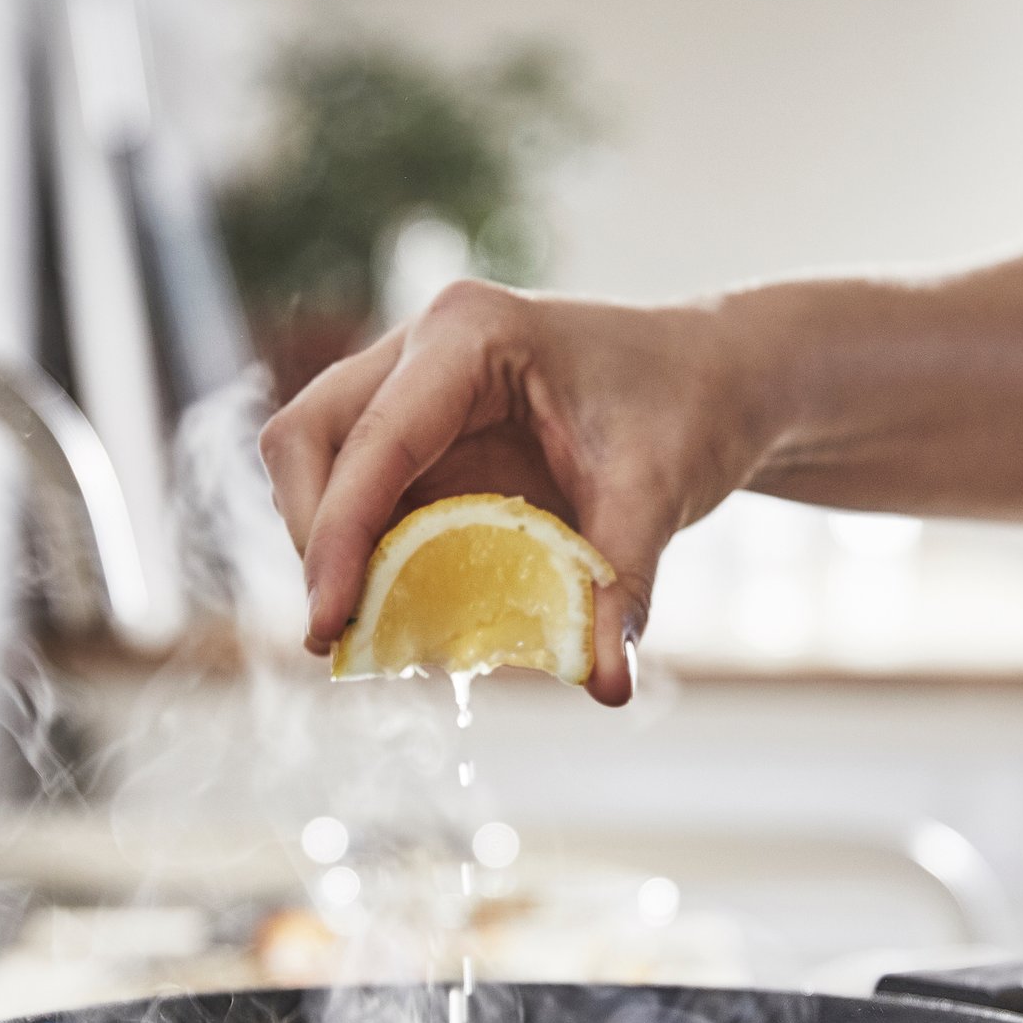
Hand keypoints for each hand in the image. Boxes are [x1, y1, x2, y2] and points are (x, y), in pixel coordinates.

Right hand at [258, 278, 773, 704]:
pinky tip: (405, 609)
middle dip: (312, 537)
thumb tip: (604, 688)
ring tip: (373, 630)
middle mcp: (423, 349)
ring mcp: (412, 388)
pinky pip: (361, 493)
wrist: (717, 379)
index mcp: (472, 334)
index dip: (336, 536)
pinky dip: (366, 554)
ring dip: (331, 550)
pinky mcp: (421, 434)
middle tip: (340, 630)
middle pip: (306, 436)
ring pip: (316, 464)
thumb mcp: (659, 494)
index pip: (373, 439)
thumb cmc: (689, 409)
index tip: (326, 625)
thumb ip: (621, 587)